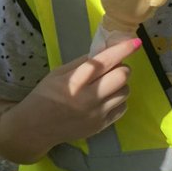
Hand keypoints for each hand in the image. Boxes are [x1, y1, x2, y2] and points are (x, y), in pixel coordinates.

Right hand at [0, 38, 141, 162]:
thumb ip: (82, 63)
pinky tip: (106, 98)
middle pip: (122, 76)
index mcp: (75, 81)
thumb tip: (105, 51)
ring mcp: (97, 114)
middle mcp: (89, 98)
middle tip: (112, 68)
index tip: (135, 42)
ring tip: (107, 85)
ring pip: (125, 92)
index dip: (123, 50)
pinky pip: (122, 108)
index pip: (105, 61)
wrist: (36, 128)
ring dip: (120, 84)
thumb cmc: (44, 96)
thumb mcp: (57, 73)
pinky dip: (118, 99)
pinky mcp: (102, 126)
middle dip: (121, 67)